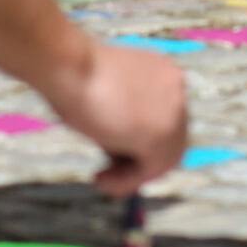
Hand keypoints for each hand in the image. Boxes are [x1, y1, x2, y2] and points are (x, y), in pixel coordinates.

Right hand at [47, 39, 189, 195]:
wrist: (69, 65)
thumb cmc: (75, 72)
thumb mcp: (108, 92)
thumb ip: (123, 114)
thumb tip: (122, 144)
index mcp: (165, 74)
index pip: (166, 119)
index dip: (142, 141)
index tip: (116, 154)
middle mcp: (177, 90)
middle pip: (172, 141)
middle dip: (141, 161)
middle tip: (110, 172)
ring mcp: (174, 113)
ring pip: (163, 159)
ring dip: (132, 174)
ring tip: (103, 178)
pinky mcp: (161, 136)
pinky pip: (150, 170)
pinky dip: (127, 181)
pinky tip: (102, 178)